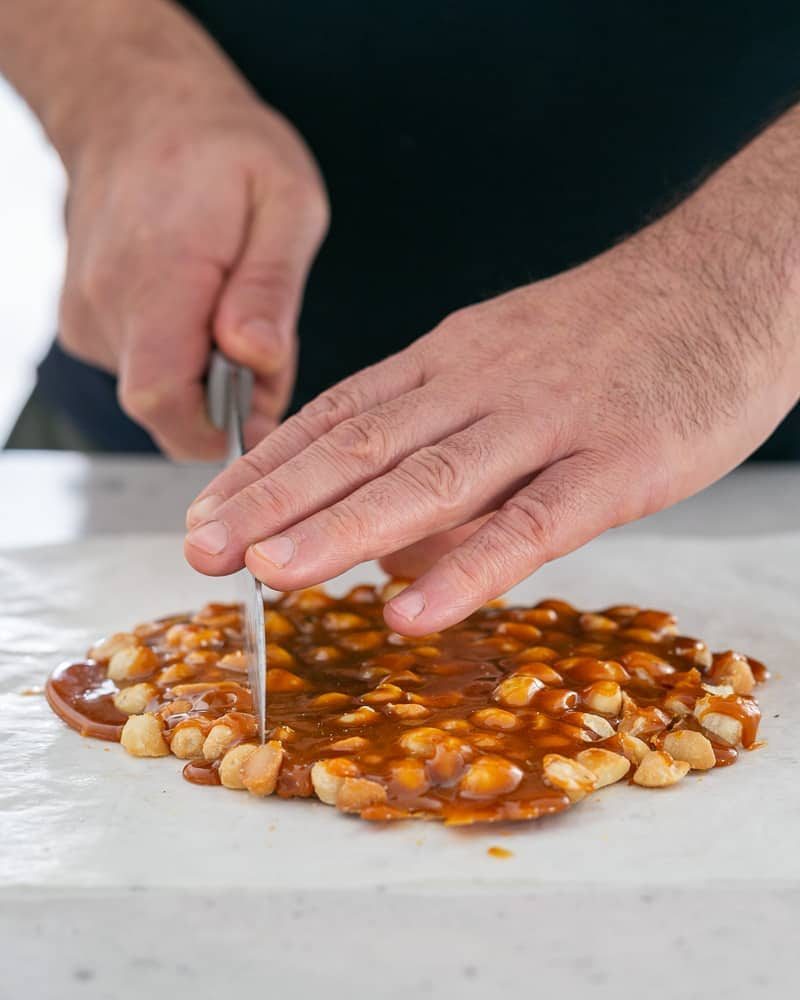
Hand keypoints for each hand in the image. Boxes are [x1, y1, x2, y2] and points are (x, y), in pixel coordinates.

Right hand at [57, 33, 327, 456]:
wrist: (137, 105)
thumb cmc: (222, 147)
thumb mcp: (284, 200)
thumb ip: (271, 287)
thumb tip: (253, 356)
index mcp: (157, 276)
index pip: (161, 398)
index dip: (215, 428)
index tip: (260, 407)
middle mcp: (104, 304)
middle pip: (168, 406)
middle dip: (228, 400)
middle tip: (265, 344)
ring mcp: (87, 316)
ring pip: (159, 390)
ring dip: (210, 375)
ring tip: (235, 308)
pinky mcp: (86, 323)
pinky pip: (144, 369)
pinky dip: (185, 357)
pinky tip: (203, 307)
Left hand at [183, 209, 796, 631]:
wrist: (729, 279)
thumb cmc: (617, 333)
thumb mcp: (512, 358)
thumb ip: (448, 431)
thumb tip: (393, 536)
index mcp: (451, 360)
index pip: (339, 414)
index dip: (267, 467)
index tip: (209, 512)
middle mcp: (481, 384)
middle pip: (362, 445)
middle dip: (274, 500)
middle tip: (202, 549)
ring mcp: (548, 422)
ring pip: (429, 480)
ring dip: (342, 528)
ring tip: (269, 572)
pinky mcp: (617, 464)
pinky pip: (532, 522)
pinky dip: (469, 570)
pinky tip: (412, 613)